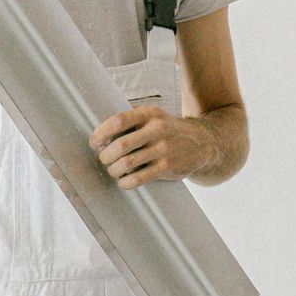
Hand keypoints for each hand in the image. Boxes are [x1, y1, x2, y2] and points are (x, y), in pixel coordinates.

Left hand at [90, 103, 211, 188]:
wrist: (201, 143)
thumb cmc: (167, 130)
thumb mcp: (154, 116)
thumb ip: (131, 119)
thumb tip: (100, 133)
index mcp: (150, 113)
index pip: (118, 121)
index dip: (101, 133)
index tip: (94, 142)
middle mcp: (158, 129)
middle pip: (121, 145)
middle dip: (106, 155)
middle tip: (104, 159)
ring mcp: (164, 149)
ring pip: (127, 163)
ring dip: (113, 170)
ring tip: (113, 170)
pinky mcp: (167, 167)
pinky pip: (139, 178)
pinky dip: (125, 182)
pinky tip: (123, 181)